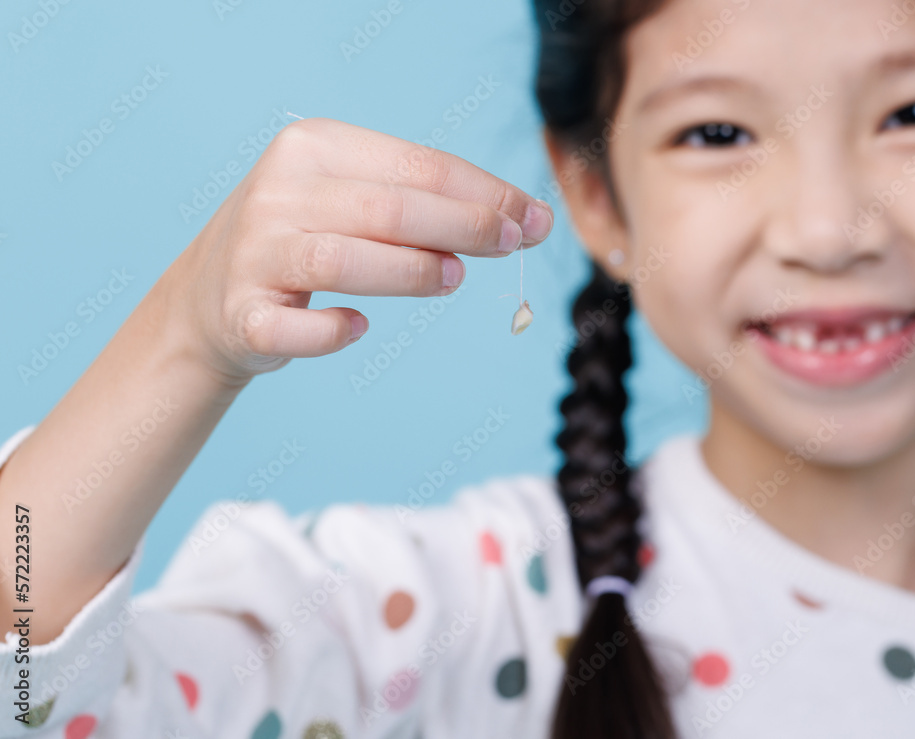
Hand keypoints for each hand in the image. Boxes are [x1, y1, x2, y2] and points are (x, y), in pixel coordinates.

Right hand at [162, 117, 553, 385]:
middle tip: (513, 245)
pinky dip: (333, 331)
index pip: (417, 164)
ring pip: (344, 261)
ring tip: (452, 279)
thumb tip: (521, 219)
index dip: (484, 193)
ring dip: (409, 272)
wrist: (209, 296)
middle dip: (465, 228)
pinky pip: (296, 327)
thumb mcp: (355, 199)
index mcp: (312, 147)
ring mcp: (254, 254)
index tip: (533, 218)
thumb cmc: (305, 239)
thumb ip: (426, 204)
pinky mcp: (241, 314)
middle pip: (389, 210)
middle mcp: (278, 191)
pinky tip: (360, 327)